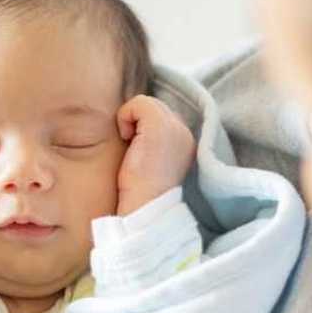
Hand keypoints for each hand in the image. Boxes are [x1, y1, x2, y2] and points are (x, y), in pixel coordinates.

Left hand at [115, 95, 195, 216]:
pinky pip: (139, 103)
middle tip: (131, 148)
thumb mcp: (150, 162)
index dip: (143, 126)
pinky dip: (125, 116)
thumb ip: (149, 140)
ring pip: (147, 104)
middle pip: (154, 107)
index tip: (133, 146)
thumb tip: (132, 123)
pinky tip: (126, 138)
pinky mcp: (161, 125)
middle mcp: (185, 132)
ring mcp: (175, 127)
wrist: (145, 209)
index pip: (162, 116)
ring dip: (131, 120)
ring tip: (129, 145)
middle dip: (137, 122)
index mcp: (185, 143)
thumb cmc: (140, 194)